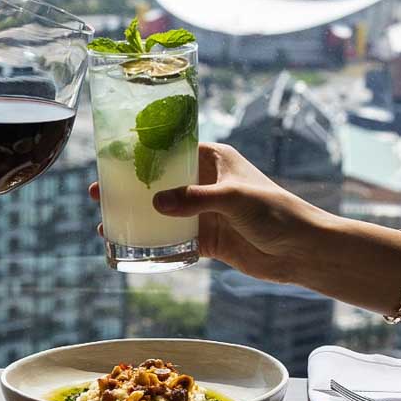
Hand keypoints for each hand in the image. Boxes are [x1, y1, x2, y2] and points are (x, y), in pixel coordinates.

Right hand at [89, 142, 315, 283]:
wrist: (303, 251)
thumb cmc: (276, 212)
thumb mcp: (234, 198)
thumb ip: (195, 199)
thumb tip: (155, 204)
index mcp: (214, 159)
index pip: (170, 149)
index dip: (141, 153)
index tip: (111, 158)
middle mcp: (205, 183)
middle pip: (159, 182)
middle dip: (128, 187)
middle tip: (97, 192)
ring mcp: (205, 212)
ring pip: (161, 211)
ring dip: (136, 216)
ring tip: (104, 222)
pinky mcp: (208, 240)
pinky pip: (173, 239)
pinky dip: (153, 242)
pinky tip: (129, 246)